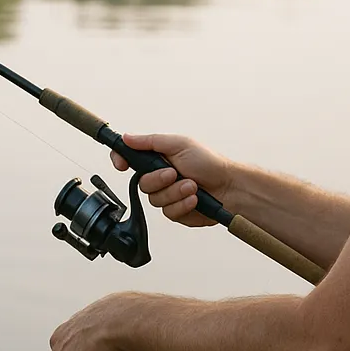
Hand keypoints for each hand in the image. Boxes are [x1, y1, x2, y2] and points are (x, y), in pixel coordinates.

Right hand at [111, 133, 233, 226]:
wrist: (229, 187)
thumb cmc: (209, 163)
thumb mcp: (179, 144)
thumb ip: (150, 142)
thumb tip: (127, 137)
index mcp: (157, 159)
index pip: (129, 158)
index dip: (120, 160)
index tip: (121, 164)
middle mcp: (160, 178)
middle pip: (141, 184)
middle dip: (159, 179)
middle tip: (175, 173)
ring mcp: (167, 195)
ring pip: (155, 200)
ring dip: (176, 192)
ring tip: (192, 186)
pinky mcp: (176, 212)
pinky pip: (168, 212)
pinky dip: (183, 204)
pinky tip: (194, 199)